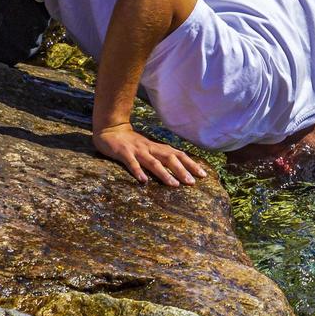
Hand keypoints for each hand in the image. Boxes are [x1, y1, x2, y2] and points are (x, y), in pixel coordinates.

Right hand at [92, 123, 207, 185]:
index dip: (191, 164)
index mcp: (158, 148)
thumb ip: (161, 156)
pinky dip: (138, 171)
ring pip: (153, 162)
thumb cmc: (133, 143)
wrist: (111, 130)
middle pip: (169, 158)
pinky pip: (132, 163)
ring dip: (164, 173)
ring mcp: (137, 151)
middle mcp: (150, 148)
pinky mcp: (124, 153)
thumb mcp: (150, 148)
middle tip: (192, 182)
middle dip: (182, 170)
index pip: (179, 155)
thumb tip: (179, 168)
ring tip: (174, 184)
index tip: (203, 175)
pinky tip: (143, 181)